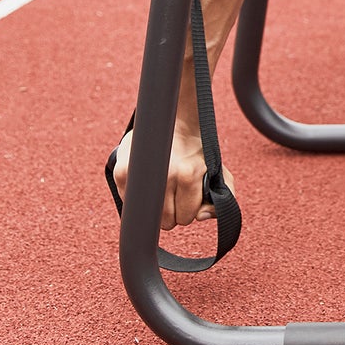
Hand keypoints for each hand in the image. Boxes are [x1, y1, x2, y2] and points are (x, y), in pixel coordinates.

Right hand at [110, 127, 234, 230]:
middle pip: (166, 221)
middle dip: (172, 213)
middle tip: (174, 194)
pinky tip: (146, 185)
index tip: (188, 199)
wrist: (176, 122)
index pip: (186, 217)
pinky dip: (136, 200)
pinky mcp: (121, 171)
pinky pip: (128, 203)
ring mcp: (141, 173)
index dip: (188, 211)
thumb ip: (222, 197)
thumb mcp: (218, 171)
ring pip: (146, 216)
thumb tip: (201, 216)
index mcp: (189, 174)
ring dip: (153, 209)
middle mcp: (166, 174)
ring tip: (161, 190)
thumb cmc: (197, 151)